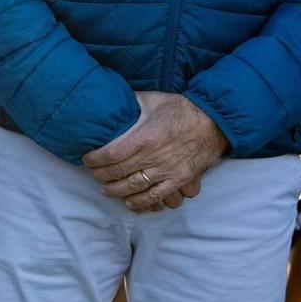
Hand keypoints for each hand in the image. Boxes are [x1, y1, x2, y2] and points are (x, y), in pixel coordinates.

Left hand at [83, 92, 227, 212]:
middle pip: (119, 173)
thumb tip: (109, 99)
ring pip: (134, 188)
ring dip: (116, 191)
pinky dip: (141, 202)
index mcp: (144, 137)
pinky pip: (157, 196)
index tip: (87, 159)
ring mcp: (168, 171)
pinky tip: (130, 202)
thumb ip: (130, 103)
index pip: (110, 155)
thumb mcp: (151, 100)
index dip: (94, 160)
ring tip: (107, 189)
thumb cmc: (180, 108)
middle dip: (102, 176)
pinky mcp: (180, 180)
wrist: (213, 121)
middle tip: (95, 174)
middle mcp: (154, 157)